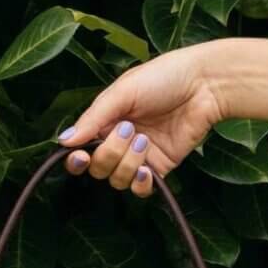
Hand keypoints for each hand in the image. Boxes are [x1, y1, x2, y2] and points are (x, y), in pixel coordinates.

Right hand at [56, 43, 225, 196]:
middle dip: (109, 153)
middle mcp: (118, 142)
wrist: (204, 86)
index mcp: (105, 122)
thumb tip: (63, 141)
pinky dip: (140, 183)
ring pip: (118, 180)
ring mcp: (139, 157)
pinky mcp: (159, 168)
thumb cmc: (163, 78)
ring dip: (128, 162)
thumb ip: (92, 118)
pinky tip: (147, 170)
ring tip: (145, 139)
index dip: (76, 159)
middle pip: (98, 168)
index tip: (80, 155)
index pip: (80, 150)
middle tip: (129, 130)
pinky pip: (140, 189)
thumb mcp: (122, 91)